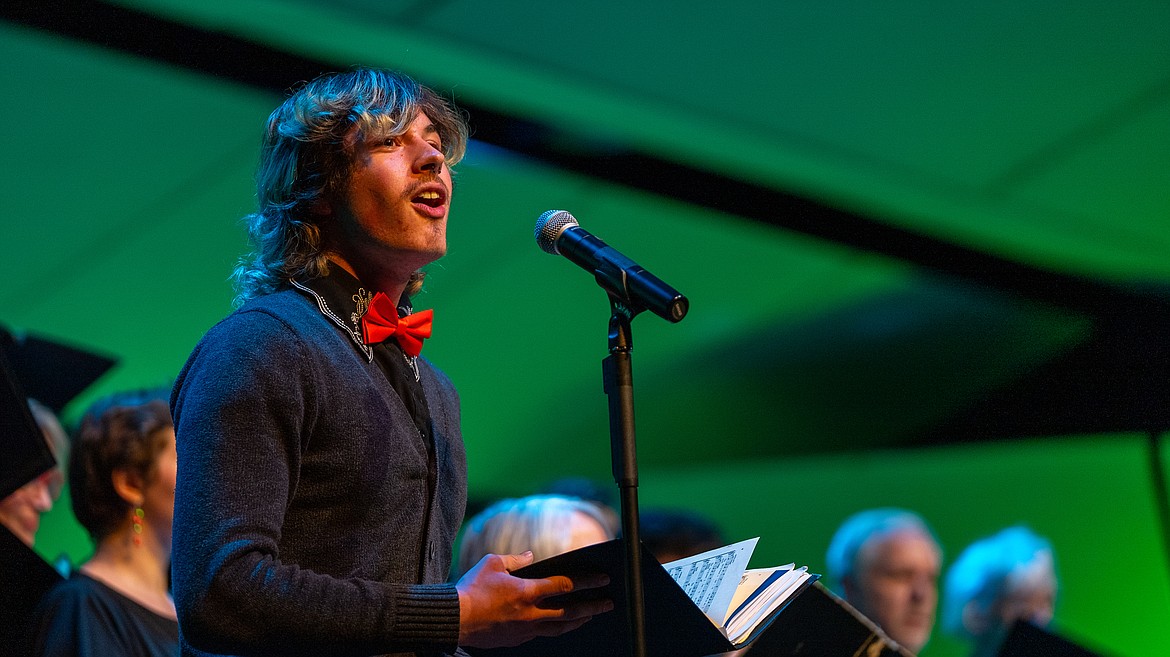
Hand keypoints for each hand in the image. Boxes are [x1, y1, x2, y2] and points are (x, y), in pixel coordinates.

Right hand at [456, 551, 612, 648]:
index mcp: (527, 592)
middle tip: (608, 603)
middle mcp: (530, 613)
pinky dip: (554, 629)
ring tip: (590, 617)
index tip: (603, 578)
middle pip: (570, 612)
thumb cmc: (471, 588)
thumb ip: (515, 560)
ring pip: (559, 628)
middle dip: (592, 607)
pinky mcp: (516, 640)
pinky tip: (559, 625)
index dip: (587, 581)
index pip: (565, 585)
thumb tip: (529, 556)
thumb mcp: (492, 563)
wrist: (453, 619)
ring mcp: (524, 630)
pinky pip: (540, 634)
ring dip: (577, 622)